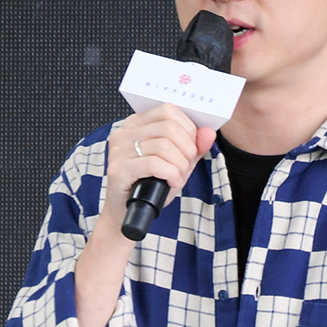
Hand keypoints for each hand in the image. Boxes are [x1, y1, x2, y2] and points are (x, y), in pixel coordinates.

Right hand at [74, 106, 214, 326]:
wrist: (127, 216)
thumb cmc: (150, 187)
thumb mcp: (178, 164)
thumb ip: (194, 147)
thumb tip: (209, 133)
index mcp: (136, 124)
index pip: (169, 110)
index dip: (188, 129)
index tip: (191, 148)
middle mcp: (124, 132)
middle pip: (170, 127)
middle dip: (187, 149)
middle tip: (185, 167)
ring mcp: (118, 149)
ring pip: (165, 145)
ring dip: (180, 165)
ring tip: (177, 177)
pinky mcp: (118, 169)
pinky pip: (155, 163)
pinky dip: (171, 174)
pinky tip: (172, 182)